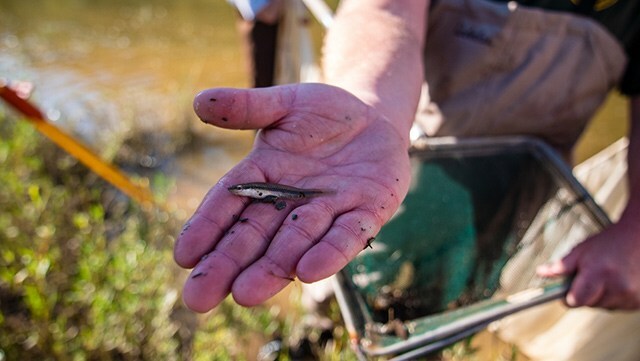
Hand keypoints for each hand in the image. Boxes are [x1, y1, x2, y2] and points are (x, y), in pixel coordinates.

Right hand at [174, 83, 411, 311]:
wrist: (372, 117)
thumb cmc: (322, 113)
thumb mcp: (283, 104)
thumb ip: (247, 107)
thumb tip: (198, 101)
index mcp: (263, 175)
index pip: (229, 203)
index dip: (206, 228)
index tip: (183, 256)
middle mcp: (291, 201)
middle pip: (255, 236)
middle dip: (228, 266)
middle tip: (199, 299)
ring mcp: (329, 209)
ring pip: (296, 242)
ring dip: (273, 268)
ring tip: (246, 294)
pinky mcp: (367, 212)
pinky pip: (348, 235)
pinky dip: (330, 252)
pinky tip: (309, 272)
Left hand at [537, 217, 639, 309]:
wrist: (637, 238)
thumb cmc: (608, 243)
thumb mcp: (580, 251)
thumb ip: (560, 266)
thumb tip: (541, 273)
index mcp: (598, 273)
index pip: (577, 300)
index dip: (568, 298)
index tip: (566, 293)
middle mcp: (616, 286)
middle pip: (589, 305)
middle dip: (584, 295)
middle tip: (588, 278)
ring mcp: (629, 294)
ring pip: (603, 307)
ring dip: (599, 297)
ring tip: (603, 278)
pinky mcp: (638, 301)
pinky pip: (618, 307)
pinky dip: (613, 299)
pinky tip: (615, 282)